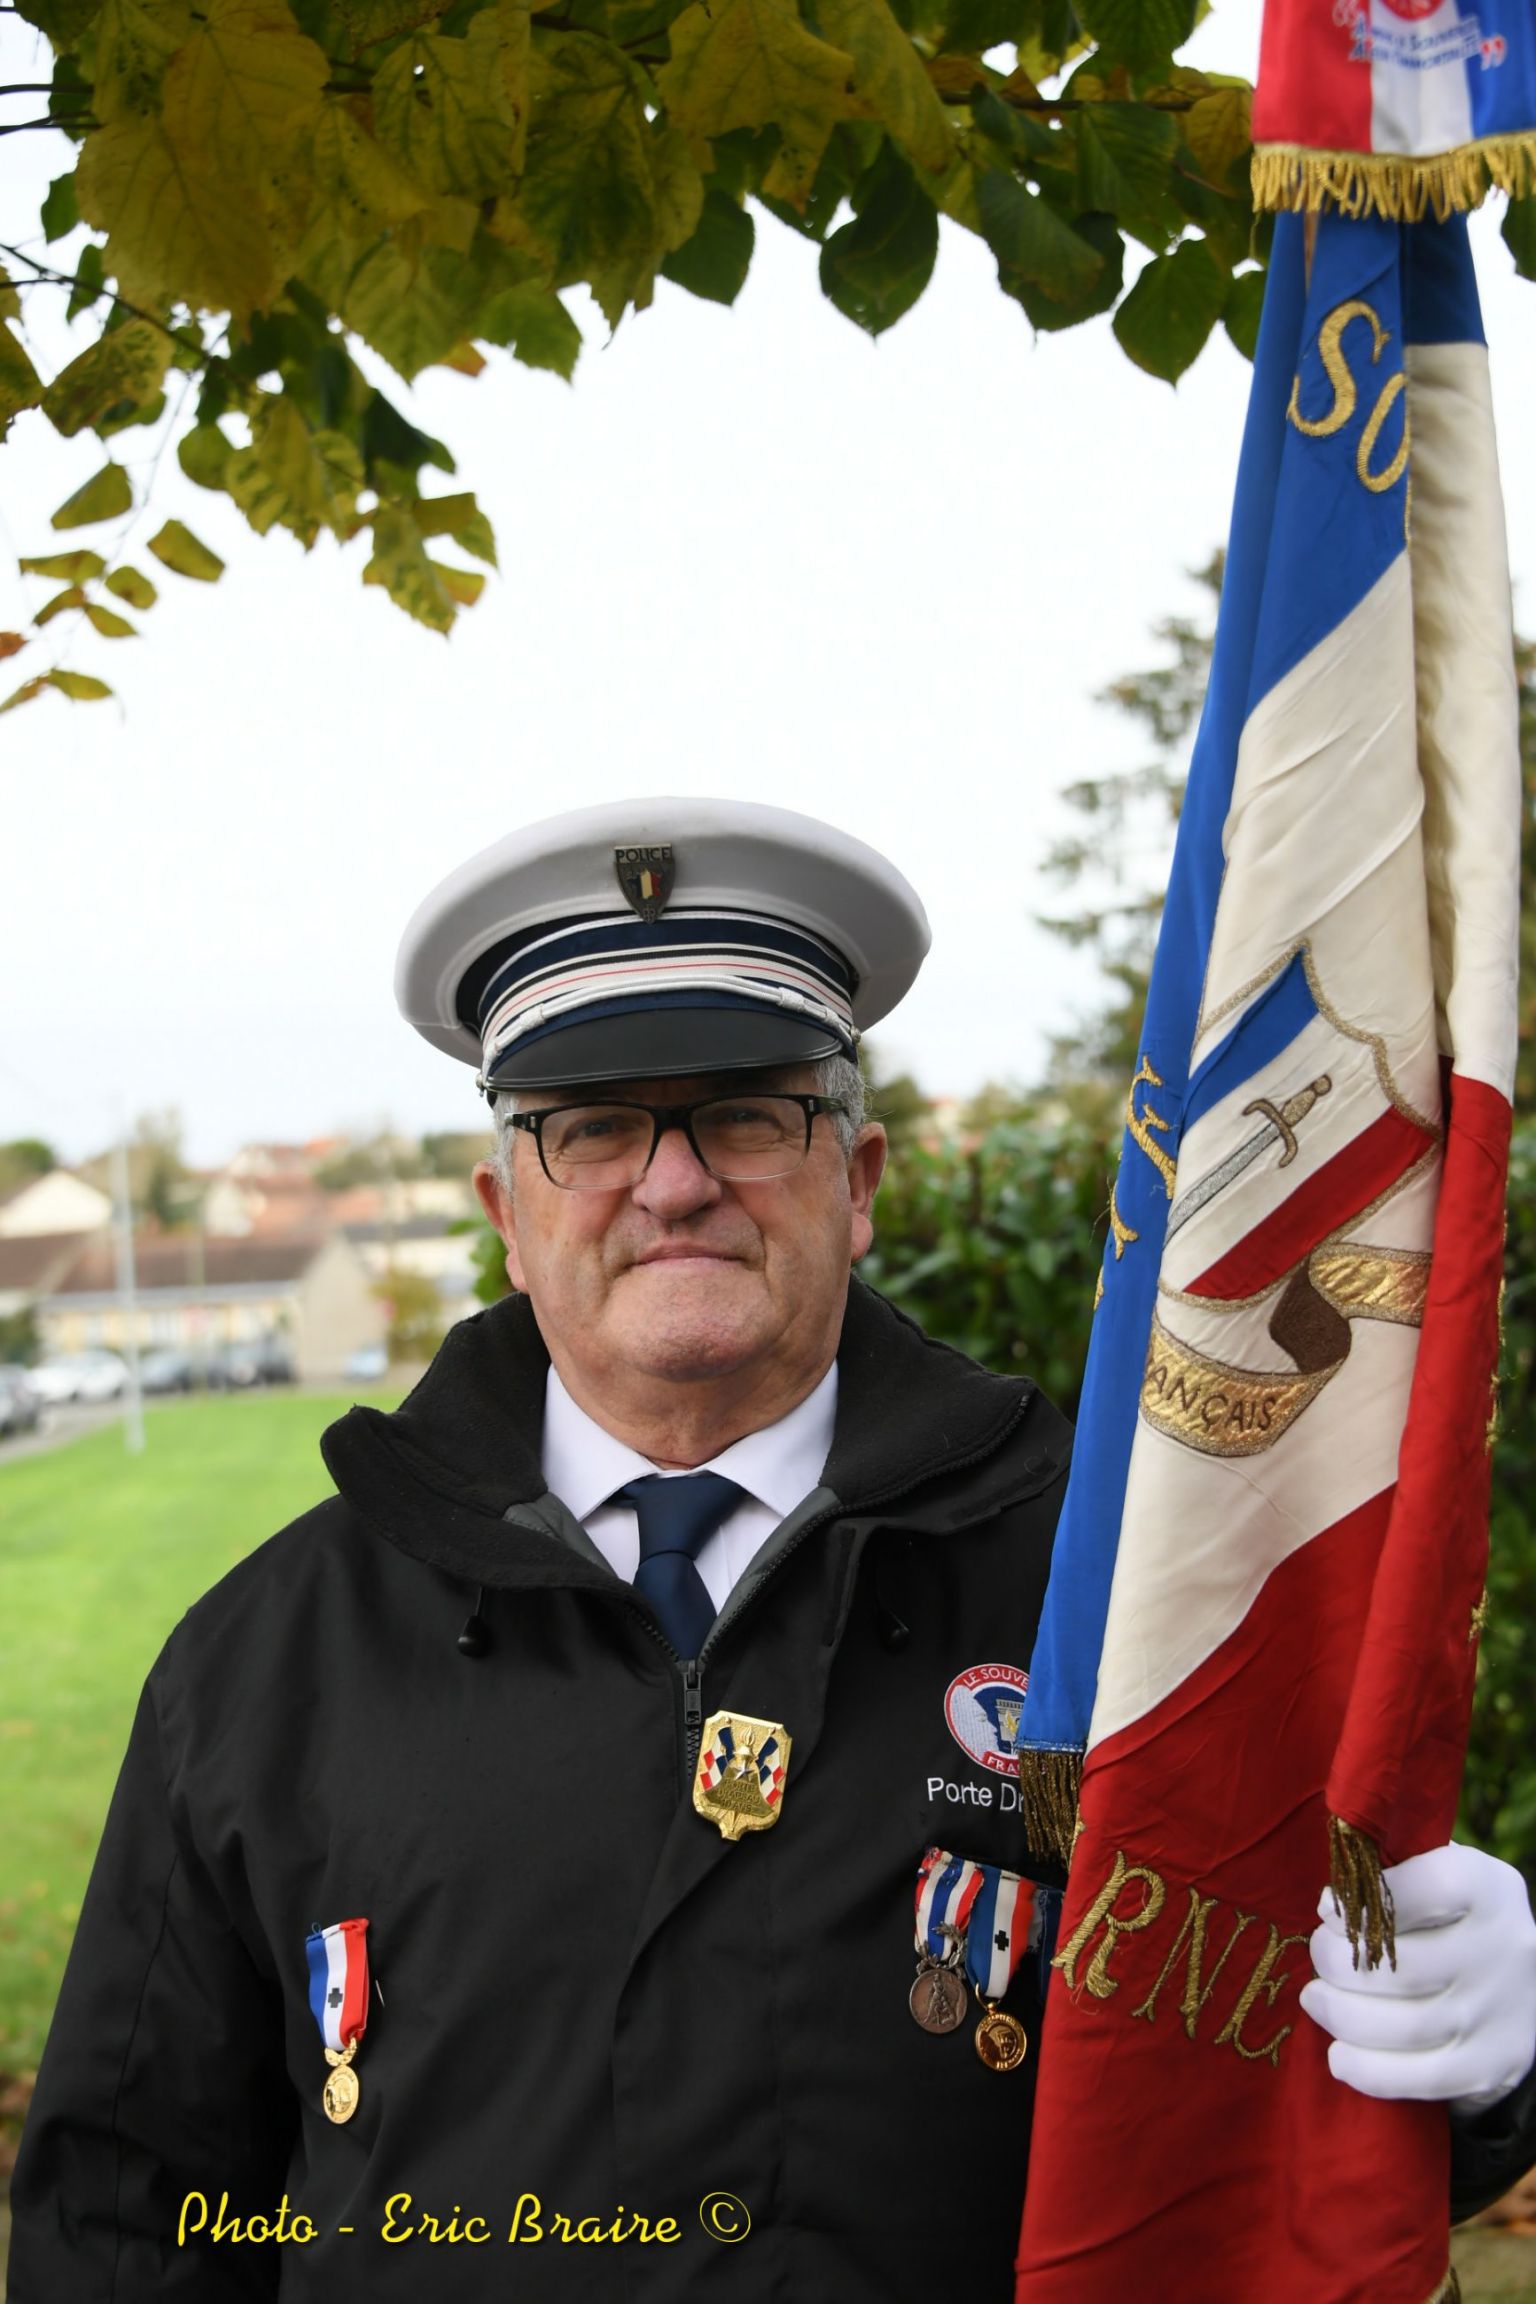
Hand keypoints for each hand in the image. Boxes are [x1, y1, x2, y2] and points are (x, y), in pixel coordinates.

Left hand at [1299, 1842, 1535, 2113]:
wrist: (1517, 1988)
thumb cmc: (1448, 1917)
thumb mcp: (1434, 1873)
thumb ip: (1388, 1870)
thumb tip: (1331, 1897)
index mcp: (1488, 1888)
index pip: (1428, 1887)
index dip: (1365, 1901)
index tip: (1327, 1908)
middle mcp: (1503, 1950)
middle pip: (1403, 1966)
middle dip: (1337, 1962)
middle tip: (1318, 1955)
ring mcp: (1499, 2016)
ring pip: (1404, 2027)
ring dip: (1342, 2015)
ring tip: (1315, 1998)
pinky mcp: (1489, 2068)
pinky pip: (1418, 2078)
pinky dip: (1367, 2070)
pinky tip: (1338, 2056)